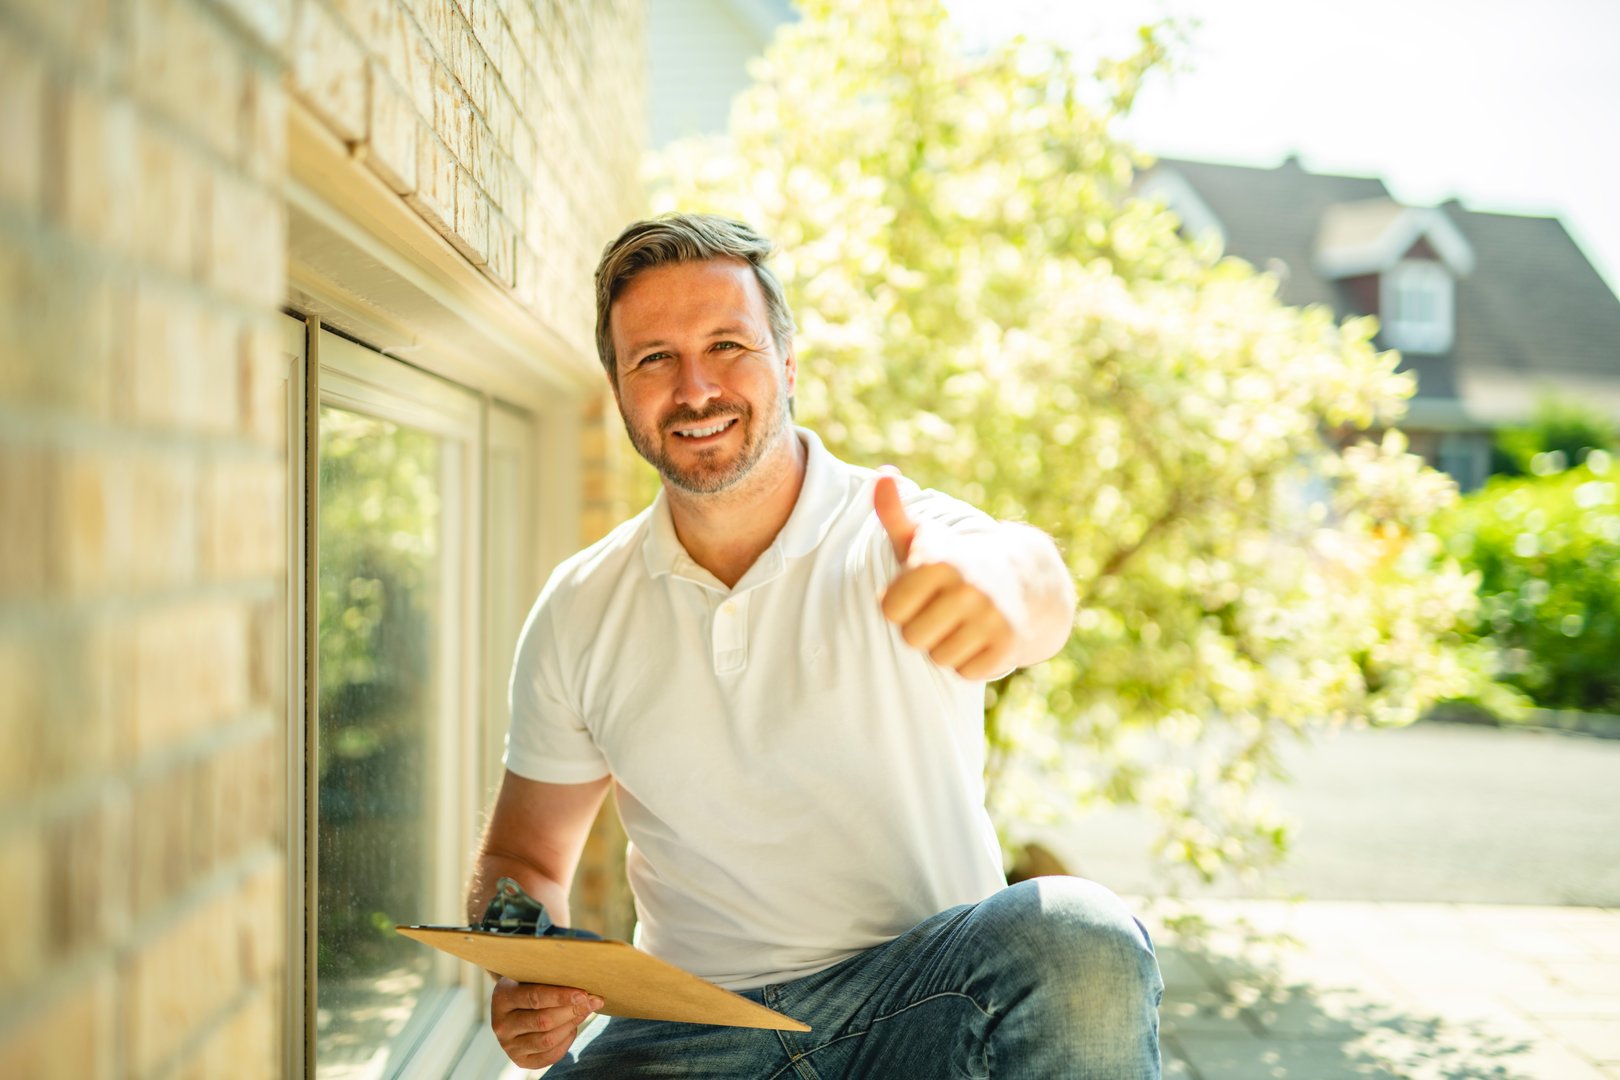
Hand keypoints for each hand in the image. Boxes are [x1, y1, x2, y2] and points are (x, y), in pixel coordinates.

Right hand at [490, 976, 603, 1069]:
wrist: (511, 1008)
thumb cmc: (528, 985)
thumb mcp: (531, 976)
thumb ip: (550, 978)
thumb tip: (583, 984)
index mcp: (502, 997)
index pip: (535, 998)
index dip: (561, 997)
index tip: (583, 994)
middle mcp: (501, 1024)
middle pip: (543, 1021)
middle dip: (572, 1011)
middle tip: (592, 1002)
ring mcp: (509, 1045)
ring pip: (547, 1040)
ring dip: (571, 1025)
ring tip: (585, 1011)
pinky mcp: (520, 1060)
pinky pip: (549, 1055)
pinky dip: (566, 1041)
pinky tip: (572, 1027)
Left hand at [874, 469, 1022, 679]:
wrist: (1024, 580)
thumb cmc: (955, 563)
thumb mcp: (924, 538)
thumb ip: (894, 512)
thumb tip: (882, 474)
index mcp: (938, 562)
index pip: (890, 610)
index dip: (902, 605)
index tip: (920, 592)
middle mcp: (967, 588)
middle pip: (912, 638)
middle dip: (923, 628)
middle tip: (943, 610)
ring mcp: (991, 617)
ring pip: (939, 657)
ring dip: (947, 646)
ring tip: (962, 623)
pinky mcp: (1008, 644)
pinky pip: (967, 672)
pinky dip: (971, 662)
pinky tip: (981, 638)